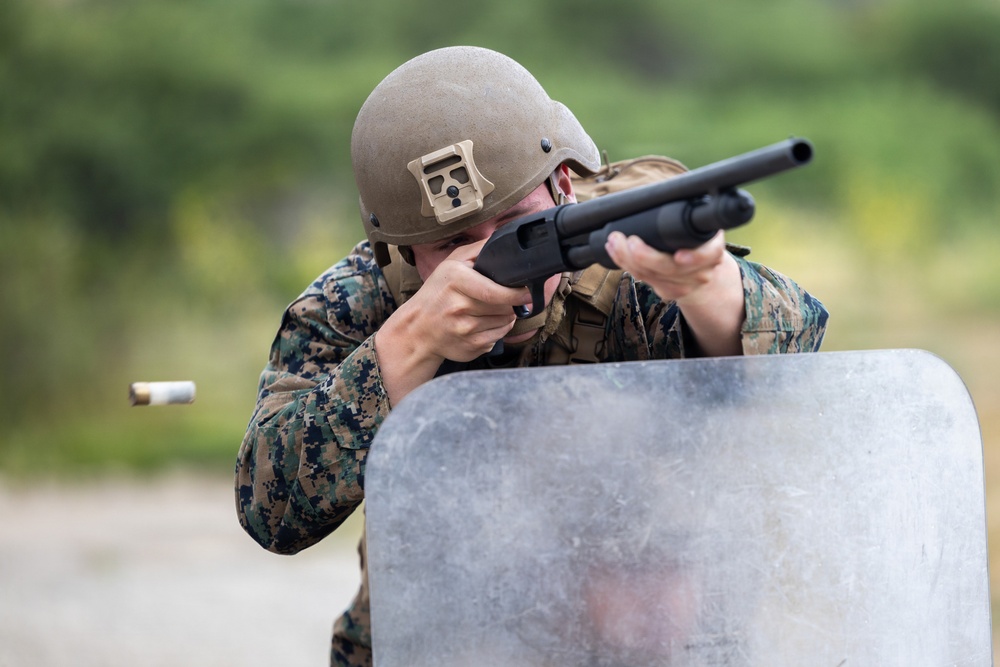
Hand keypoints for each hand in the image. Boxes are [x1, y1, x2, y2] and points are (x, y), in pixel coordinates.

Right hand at [375, 240, 531, 403]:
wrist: (417, 328)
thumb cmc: (438, 292)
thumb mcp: (451, 263)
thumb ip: (478, 249)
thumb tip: (507, 241)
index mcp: (456, 281)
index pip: (496, 292)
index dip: (517, 293)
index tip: (529, 291)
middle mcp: (459, 307)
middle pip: (505, 307)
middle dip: (511, 302)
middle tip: (501, 298)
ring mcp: (465, 330)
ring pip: (506, 322)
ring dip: (506, 316)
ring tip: (489, 310)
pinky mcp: (471, 348)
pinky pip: (499, 337)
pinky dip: (498, 330)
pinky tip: (483, 323)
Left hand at [604, 230, 744, 355]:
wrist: (713, 280)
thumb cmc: (702, 251)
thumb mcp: (706, 239)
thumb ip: (692, 232)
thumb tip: (664, 212)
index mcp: (715, 253)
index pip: (710, 253)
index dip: (696, 257)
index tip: (680, 257)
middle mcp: (703, 272)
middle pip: (674, 269)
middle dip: (647, 257)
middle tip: (627, 241)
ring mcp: (686, 286)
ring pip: (657, 277)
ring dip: (631, 260)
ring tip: (615, 243)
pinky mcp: (673, 292)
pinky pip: (651, 282)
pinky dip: (633, 269)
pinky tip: (618, 256)